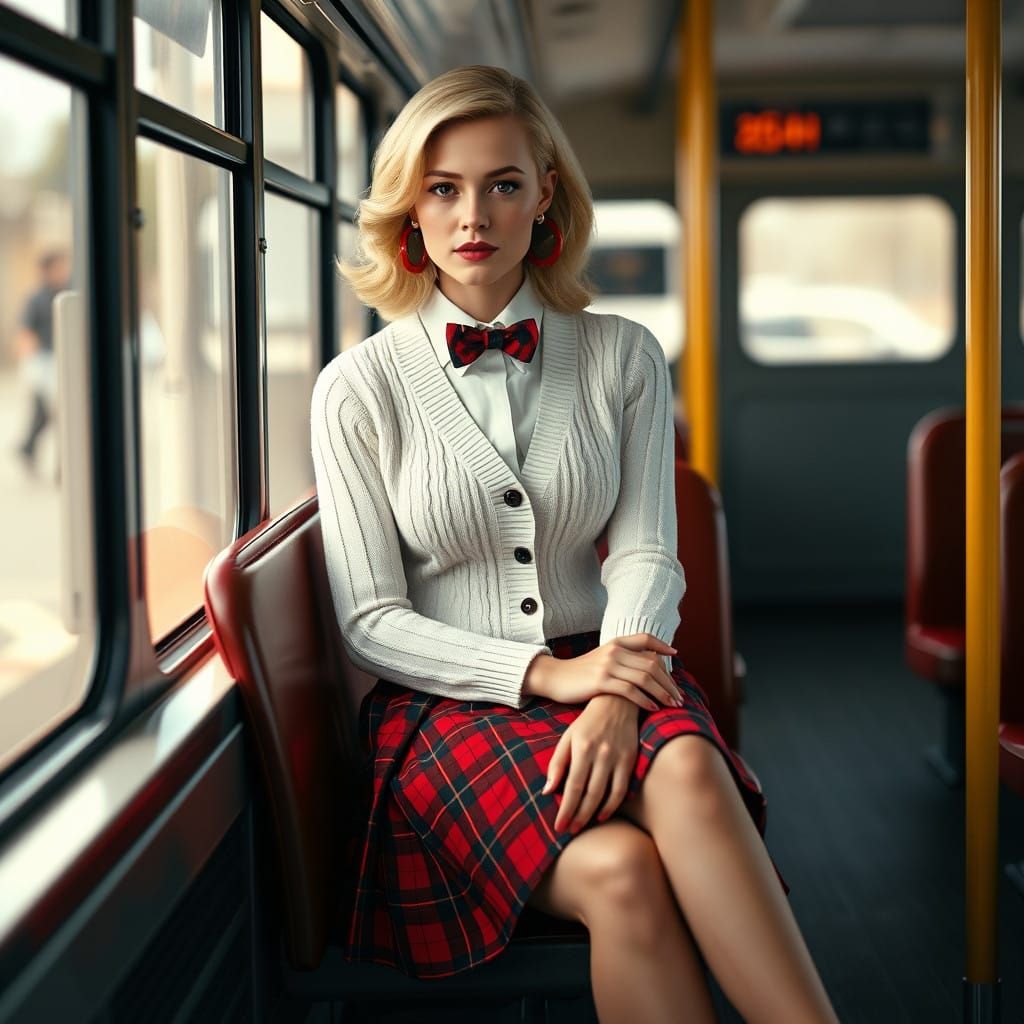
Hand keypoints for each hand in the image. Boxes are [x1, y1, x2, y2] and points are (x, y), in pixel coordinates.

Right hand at [524, 632, 683, 710]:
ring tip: (673, 705)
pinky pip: (630, 691)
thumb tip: (647, 664)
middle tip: (680, 697)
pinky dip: (645, 701)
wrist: (555, 677)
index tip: (675, 655)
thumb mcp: (602, 659)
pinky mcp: (601, 681)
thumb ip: (622, 658)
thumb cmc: (581, 672)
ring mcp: (607, 666)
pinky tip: (653, 708)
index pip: (645, 638)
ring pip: (644, 678)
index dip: (662, 646)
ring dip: (662, 693)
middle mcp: (614, 651)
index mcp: (615, 643)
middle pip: (652, 664)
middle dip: (669, 682)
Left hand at [542, 694, 639, 831]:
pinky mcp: (631, 759)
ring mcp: (617, 757)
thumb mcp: (567, 737)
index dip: (566, 809)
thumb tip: (547, 791)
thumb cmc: (587, 722)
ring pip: (607, 794)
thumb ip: (557, 764)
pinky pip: (623, 788)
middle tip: (569, 831)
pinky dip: (613, 804)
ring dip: (594, 814)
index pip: (572, 786)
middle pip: (589, 794)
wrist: (617, 702)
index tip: (559, 825)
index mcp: (581, 747)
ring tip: (582, 826)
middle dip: (578, 816)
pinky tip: (603, 814)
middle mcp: (601, 753)